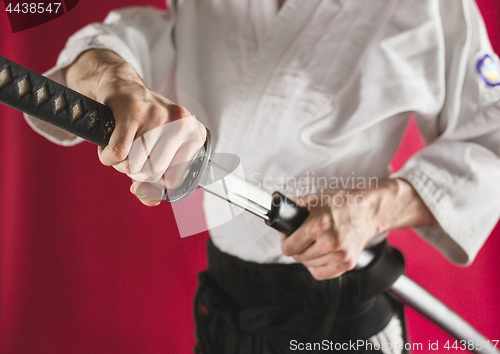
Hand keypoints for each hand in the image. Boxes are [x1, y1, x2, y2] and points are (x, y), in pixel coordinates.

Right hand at [65, 50, 205, 205]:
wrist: (123, 86)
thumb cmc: (144, 123)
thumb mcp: (159, 149)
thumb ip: (157, 181)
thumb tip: (152, 201)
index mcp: (194, 135)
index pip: (175, 180)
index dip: (156, 182)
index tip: (146, 170)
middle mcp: (181, 124)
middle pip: (153, 173)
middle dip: (134, 172)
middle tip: (130, 157)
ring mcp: (158, 117)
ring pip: (134, 165)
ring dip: (120, 164)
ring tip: (121, 148)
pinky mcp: (133, 112)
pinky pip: (118, 154)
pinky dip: (107, 157)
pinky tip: (108, 146)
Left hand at [280, 179, 435, 279]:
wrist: (367, 210)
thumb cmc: (340, 202)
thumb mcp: (313, 199)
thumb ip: (293, 209)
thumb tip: (278, 218)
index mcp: (318, 225)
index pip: (289, 248)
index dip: (285, 241)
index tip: (288, 237)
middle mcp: (329, 242)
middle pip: (298, 257)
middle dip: (296, 247)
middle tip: (302, 237)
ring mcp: (340, 255)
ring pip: (308, 266)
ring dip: (308, 256)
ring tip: (314, 242)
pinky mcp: (348, 263)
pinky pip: (321, 274)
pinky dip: (317, 266)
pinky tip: (321, 253)